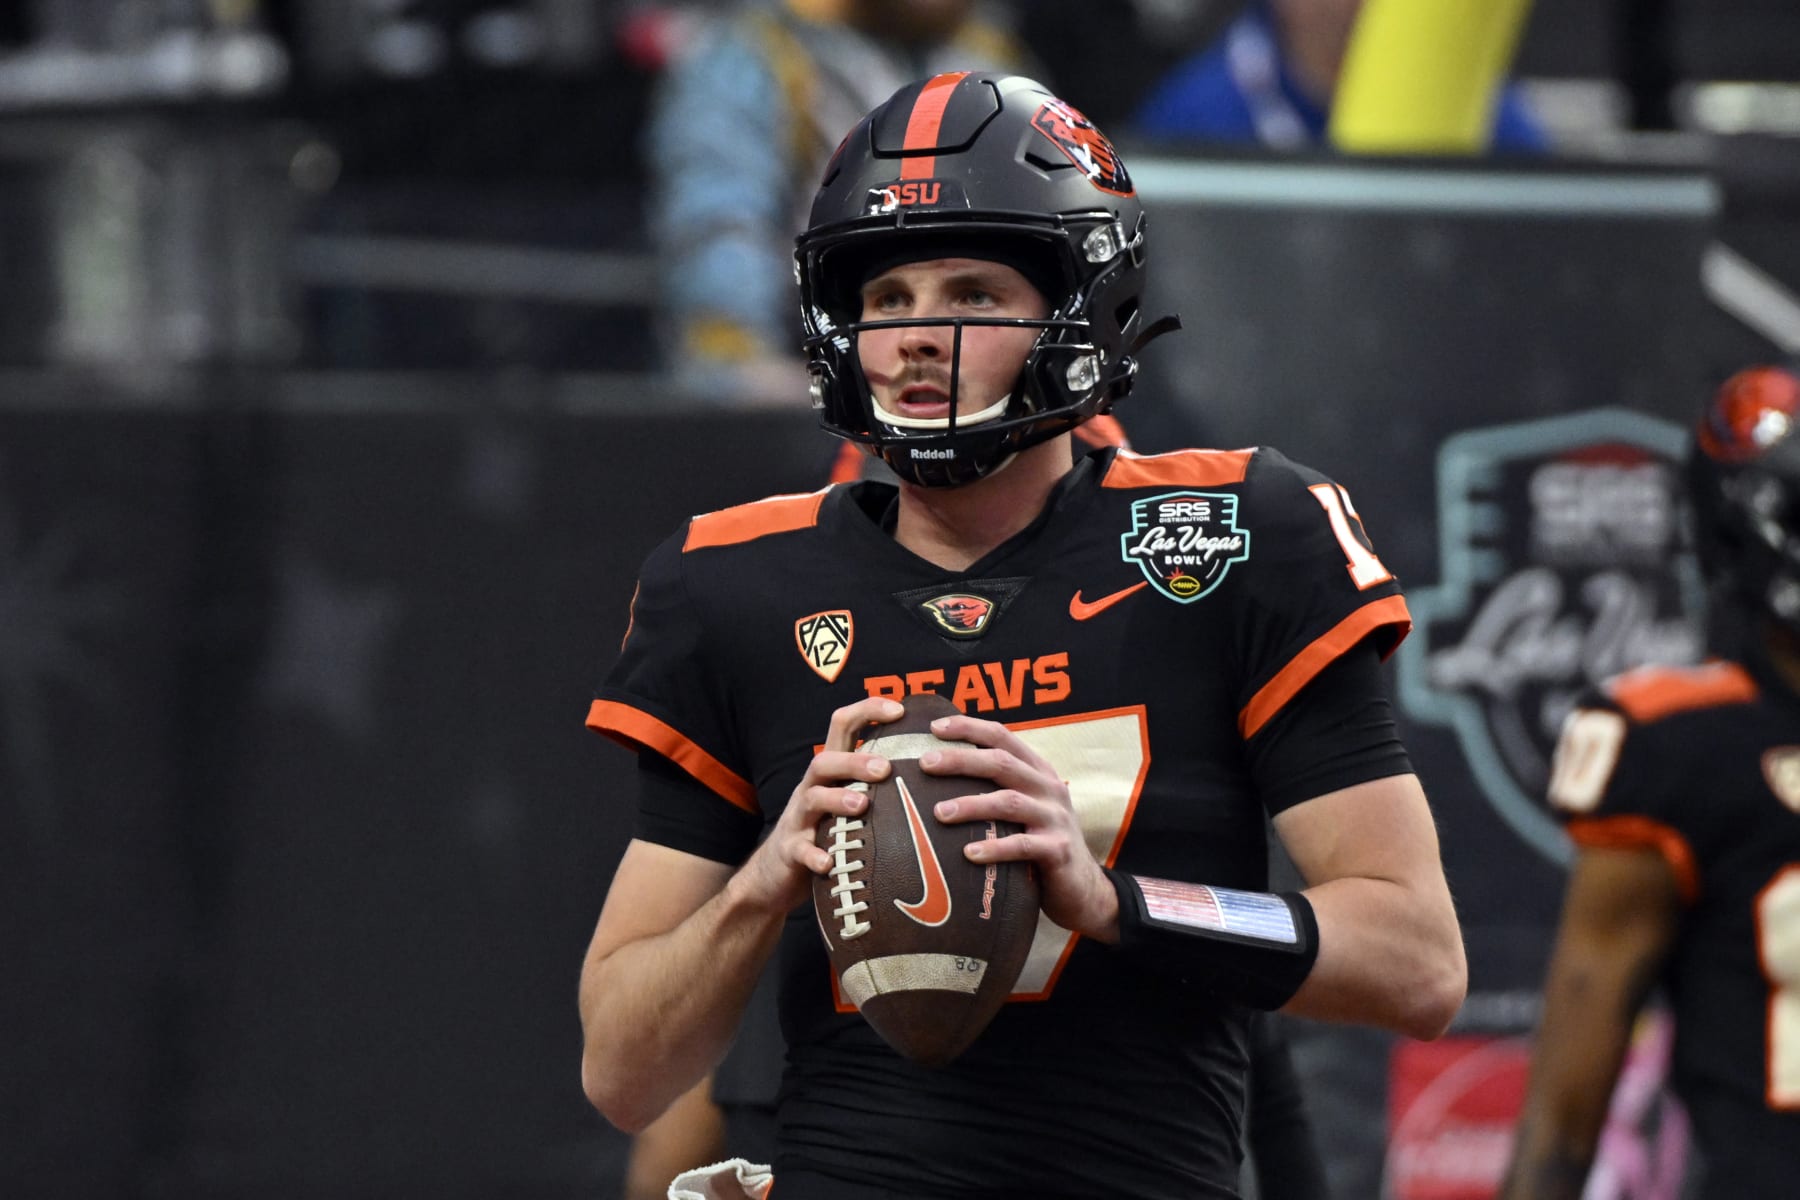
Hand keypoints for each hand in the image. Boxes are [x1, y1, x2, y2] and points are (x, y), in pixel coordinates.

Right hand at [734, 696, 900, 913]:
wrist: (775, 873)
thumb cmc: (826, 831)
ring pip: (812, 798)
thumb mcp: (847, 800)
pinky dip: (815, 855)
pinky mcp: (791, 850)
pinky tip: (829, 863)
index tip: (900, 710)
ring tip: (862, 806)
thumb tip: (933, 765)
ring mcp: (799, 818)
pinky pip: (800, 849)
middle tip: (886, 769)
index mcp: (831, 772)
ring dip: (837, 799)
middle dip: (855, 761)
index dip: (868, 711)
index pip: (843, 726)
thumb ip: (876, 781)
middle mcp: (812, 788)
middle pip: (825, 761)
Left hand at [917, 712, 1119, 941]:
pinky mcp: (1059, 851)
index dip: (969, 728)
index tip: (934, 727)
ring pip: (1009, 802)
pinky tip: (969, 854)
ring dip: (971, 805)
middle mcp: (1048, 788)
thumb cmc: (1039, 842)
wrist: (1083, 888)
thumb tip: (937, 773)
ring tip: (940, 812)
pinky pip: (1023, 846)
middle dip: (961, 760)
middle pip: (1001, 763)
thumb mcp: (1023, 807)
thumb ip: (994, 788)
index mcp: (1037, 771)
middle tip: (925, 763)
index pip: (1002, 737)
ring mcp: (1056, 818)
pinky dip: (995, 848)